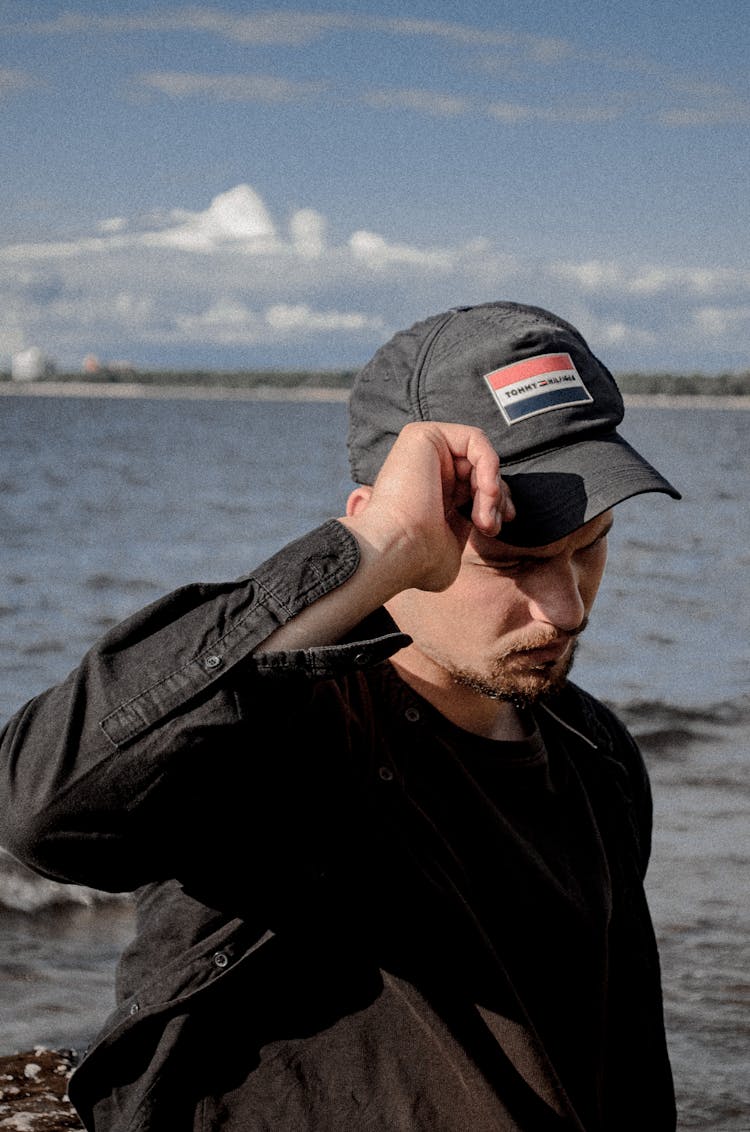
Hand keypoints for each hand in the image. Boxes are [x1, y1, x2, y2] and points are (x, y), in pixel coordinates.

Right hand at [345, 422, 514, 592]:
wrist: (396, 550)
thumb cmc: (418, 559)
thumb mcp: (452, 545)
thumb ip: (469, 524)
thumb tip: (492, 516)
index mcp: (429, 492)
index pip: (474, 484)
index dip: (495, 501)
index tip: (498, 524)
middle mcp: (424, 469)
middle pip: (480, 469)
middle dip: (497, 497)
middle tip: (492, 525)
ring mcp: (422, 451)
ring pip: (479, 456)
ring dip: (492, 488)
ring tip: (484, 518)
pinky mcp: (423, 435)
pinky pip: (474, 439)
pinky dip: (489, 465)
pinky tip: (486, 492)